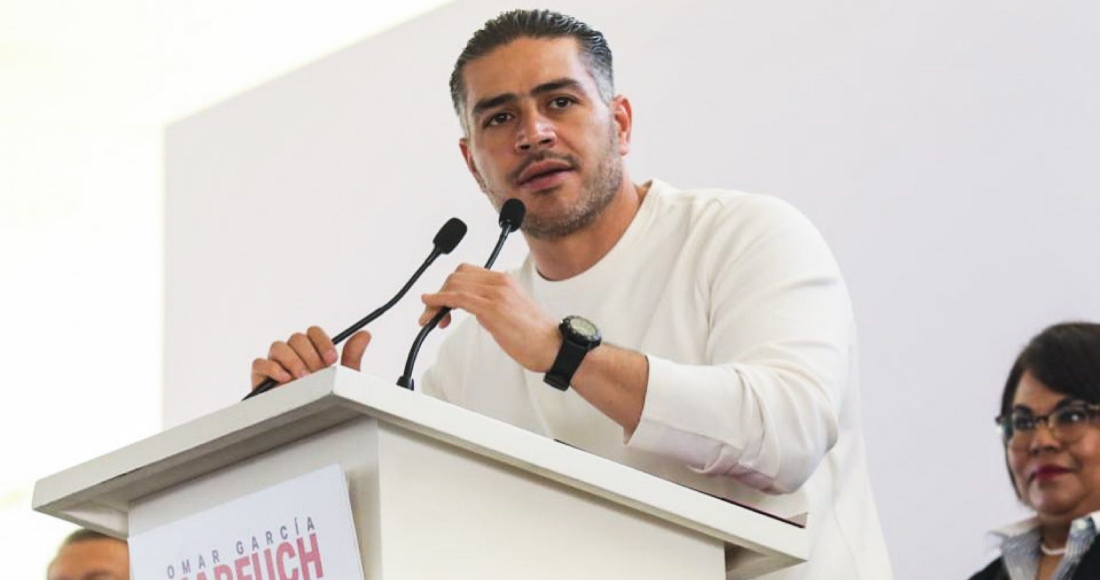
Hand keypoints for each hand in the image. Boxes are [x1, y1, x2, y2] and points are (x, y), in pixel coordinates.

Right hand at [250, 325, 371, 388]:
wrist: (307, 425)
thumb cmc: (323, 399)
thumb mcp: (342, 378)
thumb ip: (351, 356)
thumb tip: (364, 334)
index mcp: (311, 351)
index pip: (312, 333)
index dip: (322, 342)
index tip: (331, 359)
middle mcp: (293, 354)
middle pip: (296, 338)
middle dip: (309, 355)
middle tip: (318, 372)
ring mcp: (275, 364)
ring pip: (278, 346)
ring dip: (293, 361)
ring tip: (303, 378)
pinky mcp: (260, 377)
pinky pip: (259, 363)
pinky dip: (271, 368)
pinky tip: (284, 379)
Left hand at [420, 264, 559, 371]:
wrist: (554, 346)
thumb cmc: (536, 335)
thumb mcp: (512, 312)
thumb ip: (493, 306)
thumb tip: (475, 310)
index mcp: (505, 281)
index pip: (468, 273)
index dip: (450, 285)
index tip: (443, 303)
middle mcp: (500, 282)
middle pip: (457, 276)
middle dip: (440, 292)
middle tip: (433, 313)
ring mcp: (496, 293)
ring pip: (454, 284)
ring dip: (436, 300)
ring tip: (429, 317)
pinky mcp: (492, 308)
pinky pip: (457, 298)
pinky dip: (439, 300)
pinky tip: (430, 305)